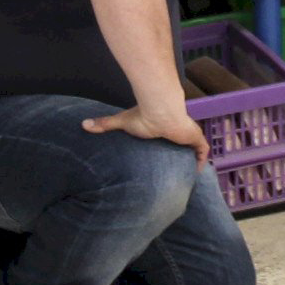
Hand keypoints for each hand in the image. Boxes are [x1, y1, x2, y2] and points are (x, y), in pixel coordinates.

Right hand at [84, 99, 209, 161]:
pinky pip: (202, 152)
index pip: (169, 135)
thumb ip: (104, 124)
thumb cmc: (143, 116)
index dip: (168, 143)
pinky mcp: (195, 138)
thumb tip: (83, 125)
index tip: (164, 155)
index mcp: (164, 124)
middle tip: (176, 169)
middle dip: (181, 153)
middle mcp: (178, 129)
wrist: (159, 111)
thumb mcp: (121, 122)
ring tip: (188, 173)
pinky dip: (201, 161)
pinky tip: (197, 172)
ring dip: (193, 157)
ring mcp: (189, 133)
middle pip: (183, 142)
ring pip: (194, 147)